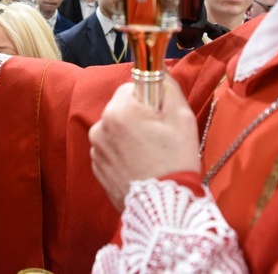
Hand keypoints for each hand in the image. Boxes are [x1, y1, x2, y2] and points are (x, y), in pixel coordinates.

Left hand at [89, 76, 200, 211]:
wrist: (163, 207)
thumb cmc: (175, 159)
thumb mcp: (181, 116)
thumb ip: (167, 85)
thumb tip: (158, 71)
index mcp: (118, 110)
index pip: (132, 87)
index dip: (150, 99)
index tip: (161, 117)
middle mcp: (100, 126)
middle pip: (122, 107)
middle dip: (138, 116)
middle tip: (159, 137)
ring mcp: (96, 148)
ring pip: (115, 128)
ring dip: (129, 134)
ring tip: (150, 154)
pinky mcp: (96, 167)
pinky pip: (110, 148)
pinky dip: (122, 152)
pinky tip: (139, 165)